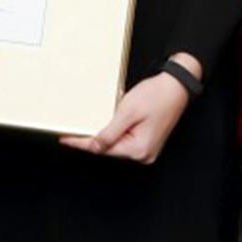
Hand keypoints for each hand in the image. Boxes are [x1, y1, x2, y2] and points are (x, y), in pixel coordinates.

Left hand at [59, 72, 189, 163]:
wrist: (175, 87)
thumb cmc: (155, 95)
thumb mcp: (128, 111)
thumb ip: (110, 132)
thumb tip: (95, 146)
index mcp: (139, 149)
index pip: (103, 149)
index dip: (82, 143)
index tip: (66, 140)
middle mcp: (143, 154)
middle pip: (110, 148)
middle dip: (92, 139)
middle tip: (72, 131)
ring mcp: (146, 149)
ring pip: (117, 144)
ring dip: (103, 134)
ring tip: (88, 126)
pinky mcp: (147, 141)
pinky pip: (125, 139)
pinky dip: (114, 132)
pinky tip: (106, 123)